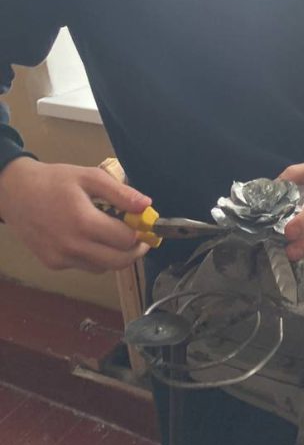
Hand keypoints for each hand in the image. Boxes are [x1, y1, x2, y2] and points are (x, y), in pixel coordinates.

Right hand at [0, 158, 151, 273]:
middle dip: (135, 251)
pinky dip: (94, 256)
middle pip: (118, 262)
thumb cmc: (54, 181)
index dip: (141, 234)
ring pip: (102, 267)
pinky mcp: (53, 264)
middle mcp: (72, 246)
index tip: (145, 226)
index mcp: (83, 222)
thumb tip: (146, 205)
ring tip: (111, 235)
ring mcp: (61, 258)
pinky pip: (84, 266)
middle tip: (139, 239)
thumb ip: (120, 193)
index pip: (125, 239)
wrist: (16, 193)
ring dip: (114, 255)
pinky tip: (88, 238)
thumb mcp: (89, 177)